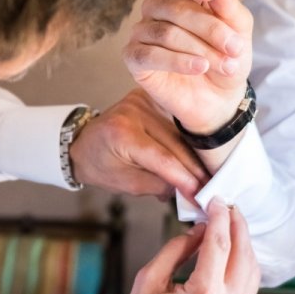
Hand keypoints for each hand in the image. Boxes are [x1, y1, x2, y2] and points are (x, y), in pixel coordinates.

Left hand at [69, 88, 208, 200]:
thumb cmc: (100, 164)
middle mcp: (134, 112)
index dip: (184, 178)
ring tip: (206, 176)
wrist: (84, 142)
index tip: (199, 195)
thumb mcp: (125, 184)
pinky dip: (186, 142)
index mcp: (122, 133)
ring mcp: (145, 101)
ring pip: (180, 134)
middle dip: (194, 169)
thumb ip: (157, 186)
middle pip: (176, 144)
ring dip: (194, 156)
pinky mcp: (152, 98)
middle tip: (210, 188)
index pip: (162, 158)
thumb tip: (188, 189)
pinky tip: (197, 158)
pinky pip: (176, 124)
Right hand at [119, 198, 260, 293]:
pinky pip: (248, 290)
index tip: (216, 201)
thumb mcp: (147, 283)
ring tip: (230, 226)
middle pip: (244, 254)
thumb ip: (175, 250)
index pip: (220, 243)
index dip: (219, 216)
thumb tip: (198, 229)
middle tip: (228, 207)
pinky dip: (244, 266)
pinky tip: (232, 254)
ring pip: (252, 272)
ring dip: (244, 244)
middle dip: (238, 224)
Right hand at [124, 0, 252, 133]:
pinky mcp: (134, 57)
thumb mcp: (238, 33)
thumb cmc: (226, 58)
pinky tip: (198, 68)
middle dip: (210, 29)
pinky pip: (149, 54)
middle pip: (177, 8)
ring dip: (200, 50)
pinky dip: (177, 61)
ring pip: (166, 32)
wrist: (219, 99)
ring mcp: (143, 32)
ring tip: (225, 65)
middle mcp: (158, 9)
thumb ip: (229, 8)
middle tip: (234, 48)